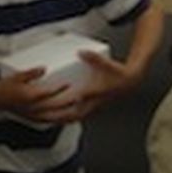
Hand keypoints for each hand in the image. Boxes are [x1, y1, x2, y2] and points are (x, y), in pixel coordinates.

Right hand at [0, 66, 74, 120]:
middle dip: (69, 104)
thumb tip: (44, 69)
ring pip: (55, 118)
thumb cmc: (4, 87)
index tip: (70, 83)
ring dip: (67, 115)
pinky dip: (59, 120)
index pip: (49, 93)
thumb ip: (31, 73)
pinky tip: (66, 117)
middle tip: (80, 98)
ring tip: (78, 111)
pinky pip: (50, 121)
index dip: (60, 89)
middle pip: (56, 108)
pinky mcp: (33, 119)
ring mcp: (33, 115)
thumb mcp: (17, 76)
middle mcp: (33, 108)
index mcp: (29, 97)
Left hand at [34, 51, 148, 122]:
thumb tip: (81, 52)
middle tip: (41, 116)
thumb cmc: (118, 74)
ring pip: (74, 118)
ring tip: (47, 118)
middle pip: (71, 115)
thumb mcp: (106, 64)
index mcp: (93, 94)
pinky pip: (77, 116)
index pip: (74, 102)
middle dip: (55, 117)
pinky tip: (60, 115)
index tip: (48, 103)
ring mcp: (92, 107)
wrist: (130, 82)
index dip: (61, 104)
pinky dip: (67, 117)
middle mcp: (92, 103)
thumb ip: (93, 58)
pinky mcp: (92, 107)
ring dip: (61, 120)